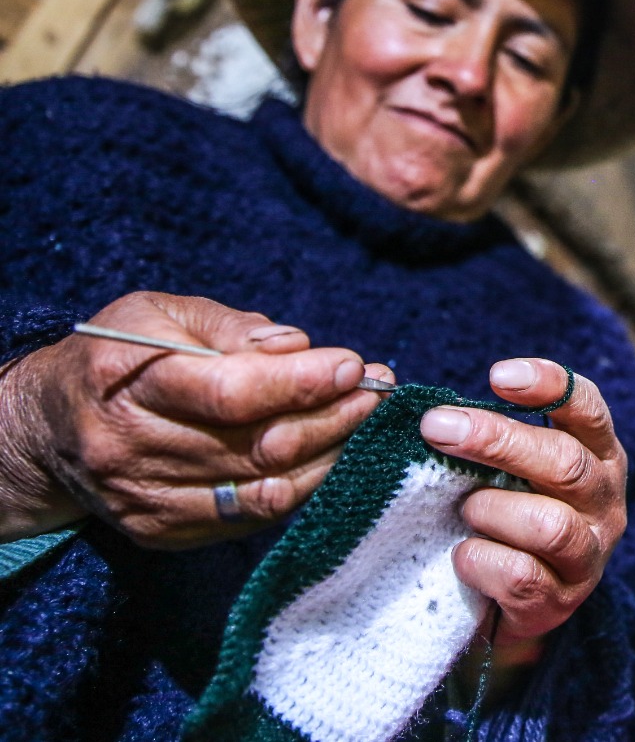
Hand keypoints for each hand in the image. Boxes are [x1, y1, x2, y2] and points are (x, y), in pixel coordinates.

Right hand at [0, 292, 381, 546]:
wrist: (46, 428)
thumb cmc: (120, 356)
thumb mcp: (159, 313)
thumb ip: (230, 327)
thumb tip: (296, 347)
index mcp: (125, 380)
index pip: (229, 392)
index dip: (300, 383)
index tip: (353, 365)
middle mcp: (128, 446)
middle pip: (256, 445)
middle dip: (332, 416)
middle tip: (378, 390)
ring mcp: (142, 498)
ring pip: (261, 488)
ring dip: (329, 454)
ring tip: (365, 421)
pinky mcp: (158, 531)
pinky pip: (249, 518)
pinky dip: (300, 488)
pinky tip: (329, 456)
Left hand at [420, 358, 626, 664]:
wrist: (513, 607)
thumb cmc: (506, 517)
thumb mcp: (512, 470)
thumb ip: (495, 438)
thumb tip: (439, 413)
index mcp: (597, 454)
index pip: (587, 408)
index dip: (548, 386)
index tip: (497, 375)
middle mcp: (604, 499)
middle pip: (564, 461)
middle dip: (497, 440)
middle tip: (437, 427)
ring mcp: (589, 554)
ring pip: (549, 524)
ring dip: (493, 511)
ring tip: (465, 511)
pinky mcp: (563, 600)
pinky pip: (522, 576)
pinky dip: (481, 561)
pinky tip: (462, 556)